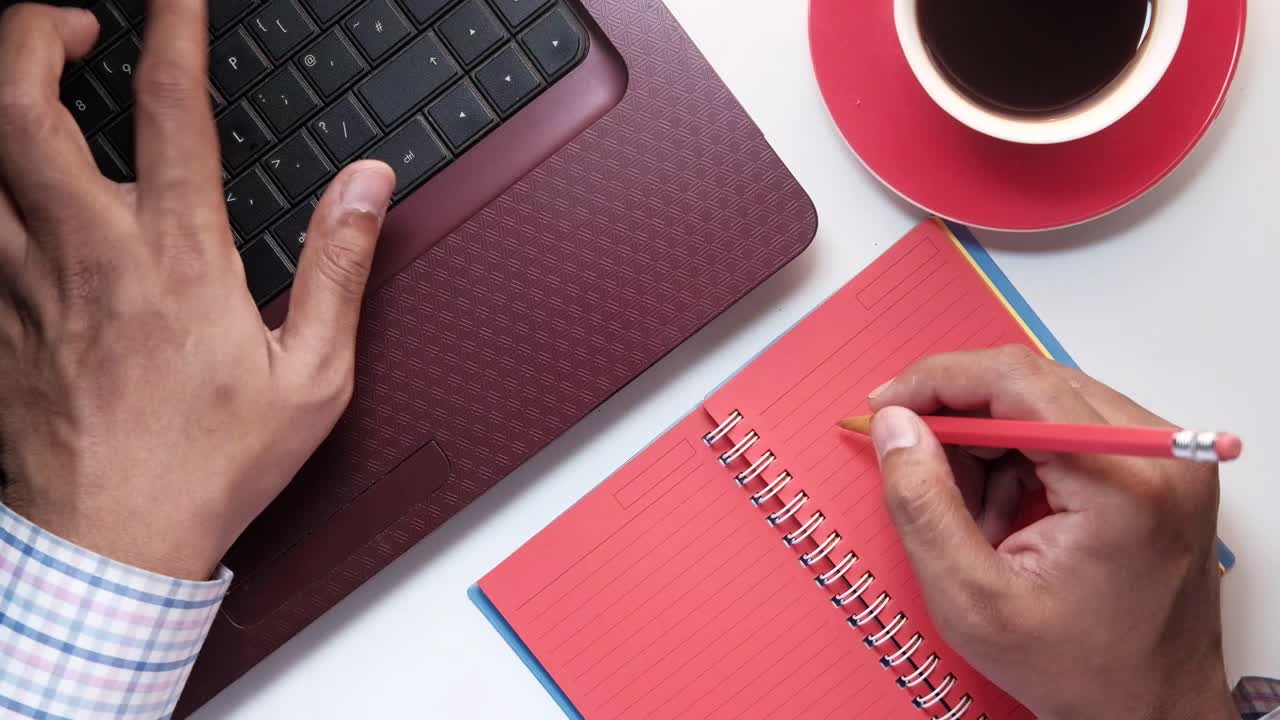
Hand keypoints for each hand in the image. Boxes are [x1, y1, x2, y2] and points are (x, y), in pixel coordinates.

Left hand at [0, 3, 395, 580]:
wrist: (113, 545)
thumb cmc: (212, 465)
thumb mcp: (312, 376)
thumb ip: (339, 266)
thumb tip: (367, 184)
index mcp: (178, 257)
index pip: (168, 108)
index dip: (172, 29)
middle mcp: (89, 253)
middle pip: (17, 104)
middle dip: (32, 35)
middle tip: (73, 22)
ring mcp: (26, 284)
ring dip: (0, 99)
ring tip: (34, 82)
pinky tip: (13, 192)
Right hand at [867, 346, 1234, 719]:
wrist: (1154, 713)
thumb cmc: (1080, 671)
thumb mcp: (973, 601)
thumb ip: (924, 506)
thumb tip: (895, 426)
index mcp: (1122, 482)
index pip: (1017, 380)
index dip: (937, 381)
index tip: (884, 406)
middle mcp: (1156, 453)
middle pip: (1030, 383)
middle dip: (958, 417)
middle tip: (910, 458)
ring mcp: (1162, 457)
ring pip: (1043, 401)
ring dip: (987, 443)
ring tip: (970, 516)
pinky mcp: (1155, 466)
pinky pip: (1066, 427)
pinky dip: (1018, 458)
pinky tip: (1003, 514)